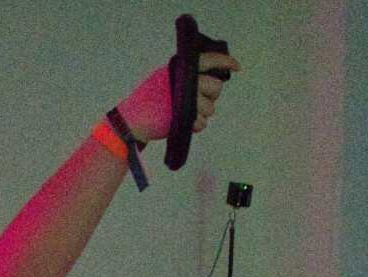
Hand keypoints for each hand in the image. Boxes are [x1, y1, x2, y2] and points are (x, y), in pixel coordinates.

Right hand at [115, 52, 239, 142]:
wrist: (131, 120)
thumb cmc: (148, 100)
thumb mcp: (163, 79)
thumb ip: (185, 76)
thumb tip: (210, 80)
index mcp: (179, 69)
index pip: (208, 60)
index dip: (225, 61)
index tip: (236, 66)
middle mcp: (185, 81)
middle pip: (215, 86)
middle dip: (211, 96)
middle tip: (200, 100)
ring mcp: (185, 99)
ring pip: (210, 108)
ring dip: (201, 114)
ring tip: (186, 114)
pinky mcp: (184, 117)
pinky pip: (202, 123)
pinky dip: (195, 125)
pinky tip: (184, 122)